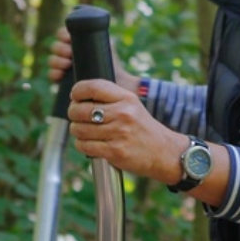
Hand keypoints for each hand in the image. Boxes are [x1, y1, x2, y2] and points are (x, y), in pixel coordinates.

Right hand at [48, 26, 139, 94]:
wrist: (115, 83)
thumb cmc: (112, 62)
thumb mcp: (108, 46)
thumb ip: (104, 35)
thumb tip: (102, 24)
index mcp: (75, 42)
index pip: (62, 34)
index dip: (62, 34)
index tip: (67, 38)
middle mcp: (67, 52)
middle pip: (55, 46)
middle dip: (60, 48)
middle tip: (69, 53)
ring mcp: (63, 66)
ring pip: (52, 60)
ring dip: (57, 61)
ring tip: (67, 64)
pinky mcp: (62, 80)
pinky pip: (52, 75)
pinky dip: (54, 74)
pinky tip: (59, 75)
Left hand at [68, 79, 186, 184]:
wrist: (165, 153)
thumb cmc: (144, 129)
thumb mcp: (133, 106)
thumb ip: (110, 99)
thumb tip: (78, 97)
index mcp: (126, 98)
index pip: (92, 87)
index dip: (77, 91)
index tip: (76, 97)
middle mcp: (123, 113)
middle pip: (79, 109)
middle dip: (73, 114)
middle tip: (78, 117)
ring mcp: (119, 133)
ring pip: (78, 129)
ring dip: (78, 132)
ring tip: (87, 132)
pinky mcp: (115, 151)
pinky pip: (84, 145)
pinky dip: (83, 145)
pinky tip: (91, 144)